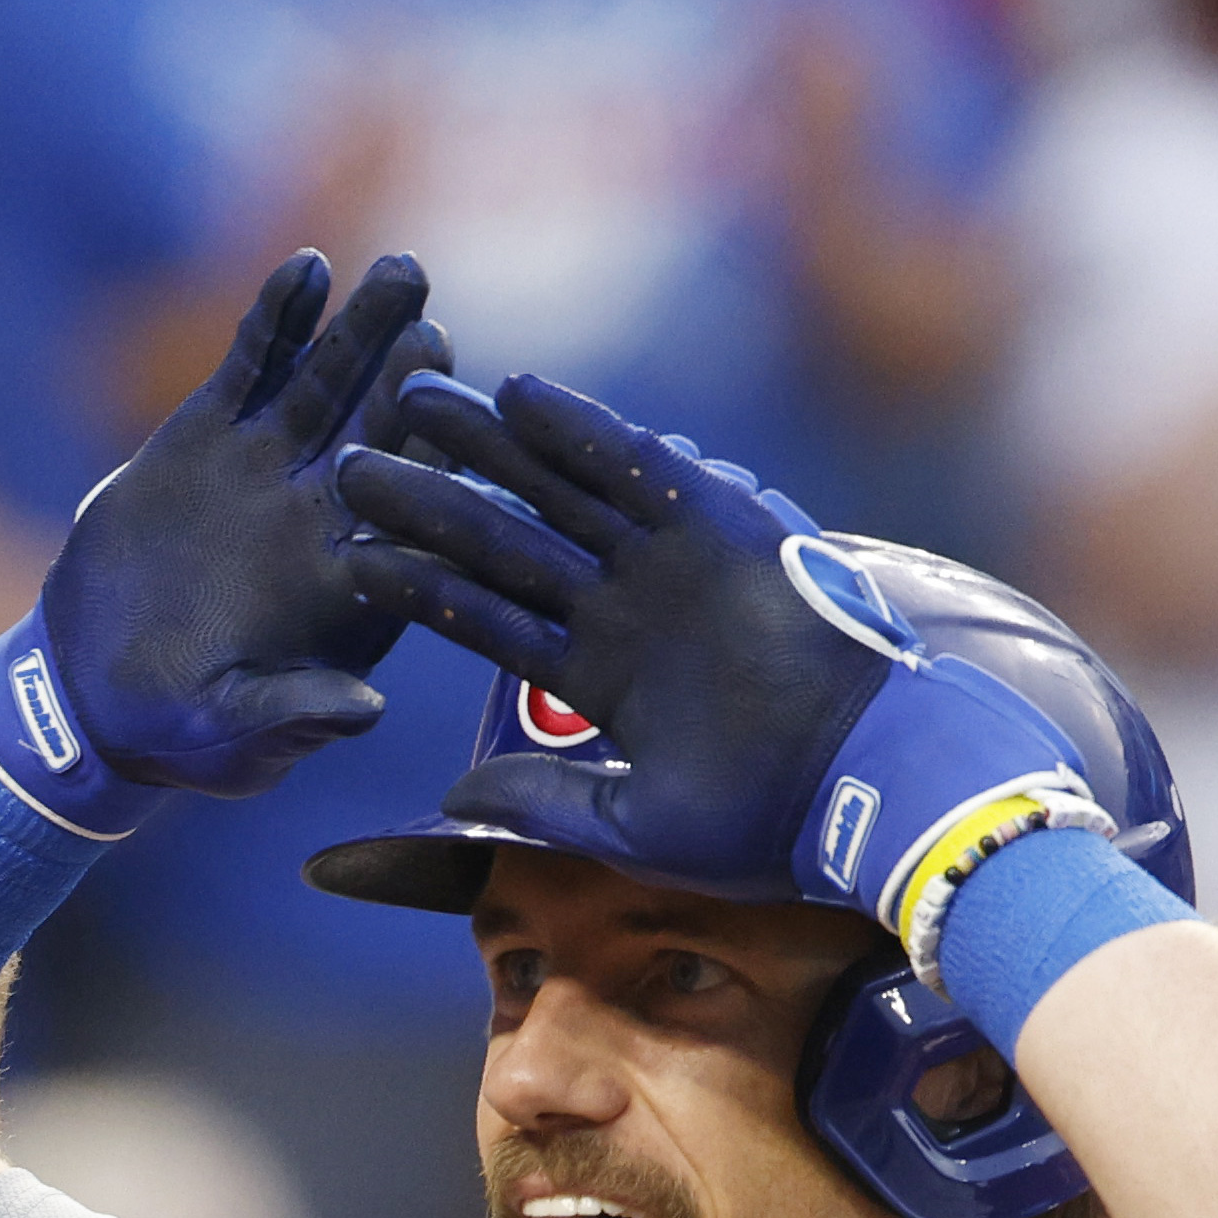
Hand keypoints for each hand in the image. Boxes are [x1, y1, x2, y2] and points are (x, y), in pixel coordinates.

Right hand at [26, 246, 449, 801]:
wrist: (98, 687)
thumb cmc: (182, 731)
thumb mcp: (235, 735)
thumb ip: (296, 717)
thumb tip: (366, 713)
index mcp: (354, 582)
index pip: (411, 517)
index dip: (438, 472)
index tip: (465, 434)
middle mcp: (326, 511)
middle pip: (384, 429)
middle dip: (412, 378)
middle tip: (437, 328)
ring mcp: (272, 463)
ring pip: (330, 379)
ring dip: (366, 325)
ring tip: (403, 270)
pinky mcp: (213, 432)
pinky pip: (253, 363)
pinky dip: (277, 318)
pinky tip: (305, 269)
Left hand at [332, 371, 1105, 937]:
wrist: (867, 786)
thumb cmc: (762, 823)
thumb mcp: (629, 824)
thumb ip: (541, 803)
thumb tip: (452, 798)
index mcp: (595, 675)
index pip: (486, 617)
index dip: (419, 584)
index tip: (350, 554)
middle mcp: (623, 608)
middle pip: (506, 538)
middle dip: (431, 496)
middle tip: (352, 455)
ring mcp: (669, 562)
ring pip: (560, 489)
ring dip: (490, 443)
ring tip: (414, 395)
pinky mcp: (721, 525)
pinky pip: (641, 466)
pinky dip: (586, 430)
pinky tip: (521, 393)